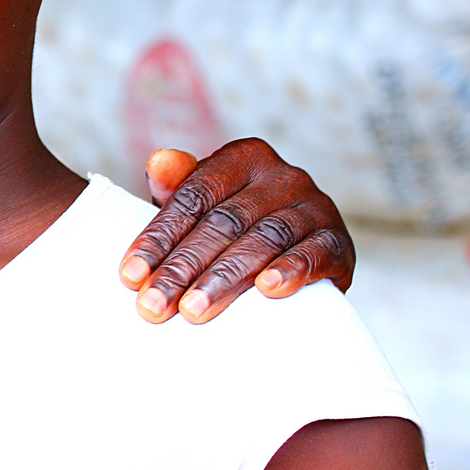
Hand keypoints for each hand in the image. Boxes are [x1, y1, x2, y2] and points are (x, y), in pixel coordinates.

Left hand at [117, 139, 354, 323]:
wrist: (306, 250)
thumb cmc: (239, 227)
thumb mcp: (205, 204)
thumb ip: (178, 186)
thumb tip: (159, 161)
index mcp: (242, 158)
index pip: (192, 197)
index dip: (159, 237)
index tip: (130, 276)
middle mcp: (282, 175)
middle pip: (222, 222)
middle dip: (183, 267)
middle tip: (154, 304)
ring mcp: (314, 206)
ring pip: (262, 239)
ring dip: (226, 278)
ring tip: (194, 311)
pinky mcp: (339, 241)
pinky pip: (314, 253)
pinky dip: (290, 270)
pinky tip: (267, 291)